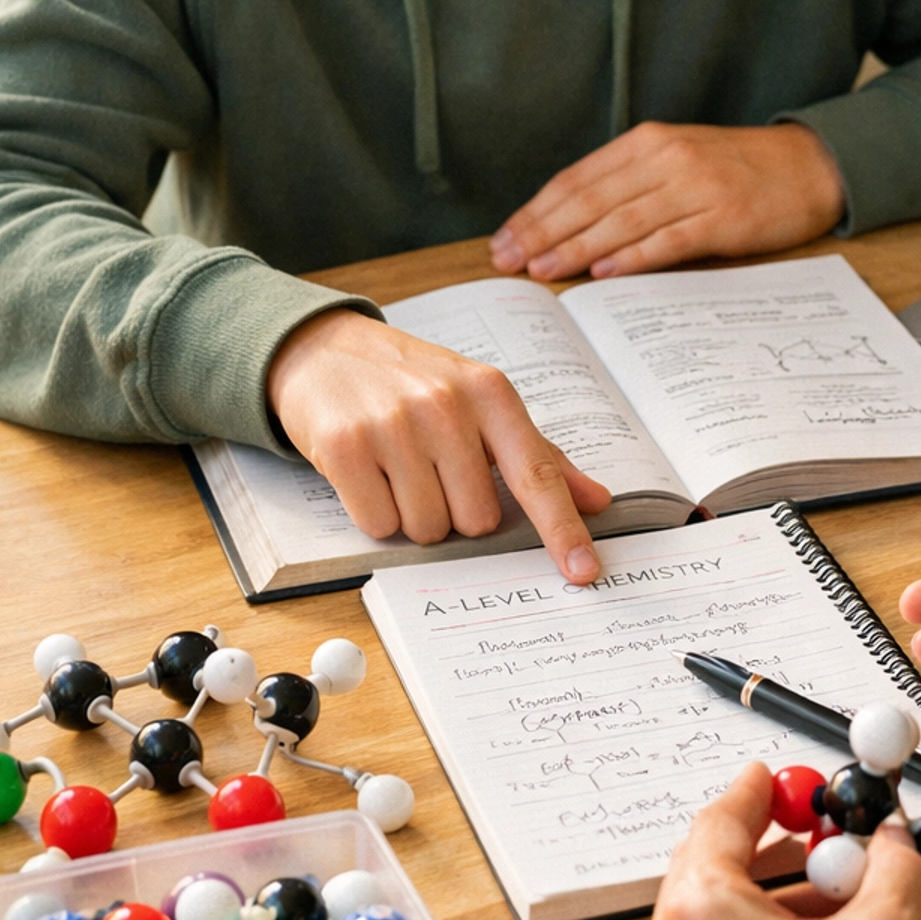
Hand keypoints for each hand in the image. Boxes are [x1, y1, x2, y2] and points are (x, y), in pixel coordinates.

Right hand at [266, 308, 611, 577]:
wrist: (324, 349)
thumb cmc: (411, 382)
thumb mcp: (479, 401)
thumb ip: (537, 455)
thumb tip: (596, 500)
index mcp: (491, 394)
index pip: (537, 474)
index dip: (562, 528)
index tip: (583, 570)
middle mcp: (447, 406)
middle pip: (477, 520)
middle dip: (455, 511)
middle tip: (431, 470)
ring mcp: (394, 424)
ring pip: (428, 529)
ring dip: (413, 515)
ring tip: (396, 467)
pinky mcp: (346, 446)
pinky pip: (378, 524)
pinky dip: (374, 513)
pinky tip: (368, 473)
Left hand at [490, 121, 845, 279]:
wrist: (809, 165)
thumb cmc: (737, 169)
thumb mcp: (677, 160)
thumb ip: (629, 184)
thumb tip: (568, 225)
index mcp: (648, 142)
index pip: (577, 179)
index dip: (536, 212)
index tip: (504, 240)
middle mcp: (666, 158)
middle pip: (590, 199)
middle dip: (543, 232)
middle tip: (508, 262)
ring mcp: (696, 187)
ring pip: (622, 220)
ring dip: (578, 248)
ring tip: (543, 271)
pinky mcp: (724, 217)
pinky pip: (670, 239)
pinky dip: (634, 257)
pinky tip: (605, 273)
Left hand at [630, 763, 920, 919]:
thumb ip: (894, 873)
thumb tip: (897, 844)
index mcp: (700, 910)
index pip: (718, 822)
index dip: (755, 794)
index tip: (772, 778)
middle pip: (711, 875)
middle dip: (769, 854)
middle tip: (818, 844)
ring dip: (767, 909)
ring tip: (832, 913)